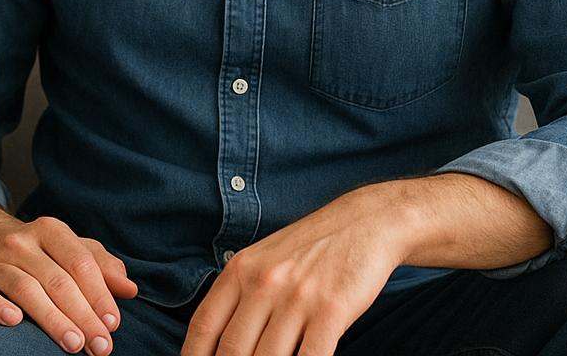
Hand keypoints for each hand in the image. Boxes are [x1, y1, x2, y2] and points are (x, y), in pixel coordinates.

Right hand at [0, 190, 137, 354]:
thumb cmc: (37, 252)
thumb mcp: (70, 248)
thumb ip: (101, 266)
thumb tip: (129, 289)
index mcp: (50, 230)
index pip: (80, 262)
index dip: (99, 294)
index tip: (113, 323)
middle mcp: (21, 242)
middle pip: (57, 280)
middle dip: (83, 316)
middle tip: (100, 345)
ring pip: (25, 289)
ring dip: (52, 319)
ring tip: (74, 344)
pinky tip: (14, 322)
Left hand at [181, 186, 399, 355]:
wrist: (363, 224)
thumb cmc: (309, 249)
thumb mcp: (262, 261)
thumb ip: (238, 295)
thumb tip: (215, 342)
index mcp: (239, 272)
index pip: (203, 327)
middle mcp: (262, 283)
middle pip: (232, 350)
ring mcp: (296, 298)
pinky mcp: (331, 310)